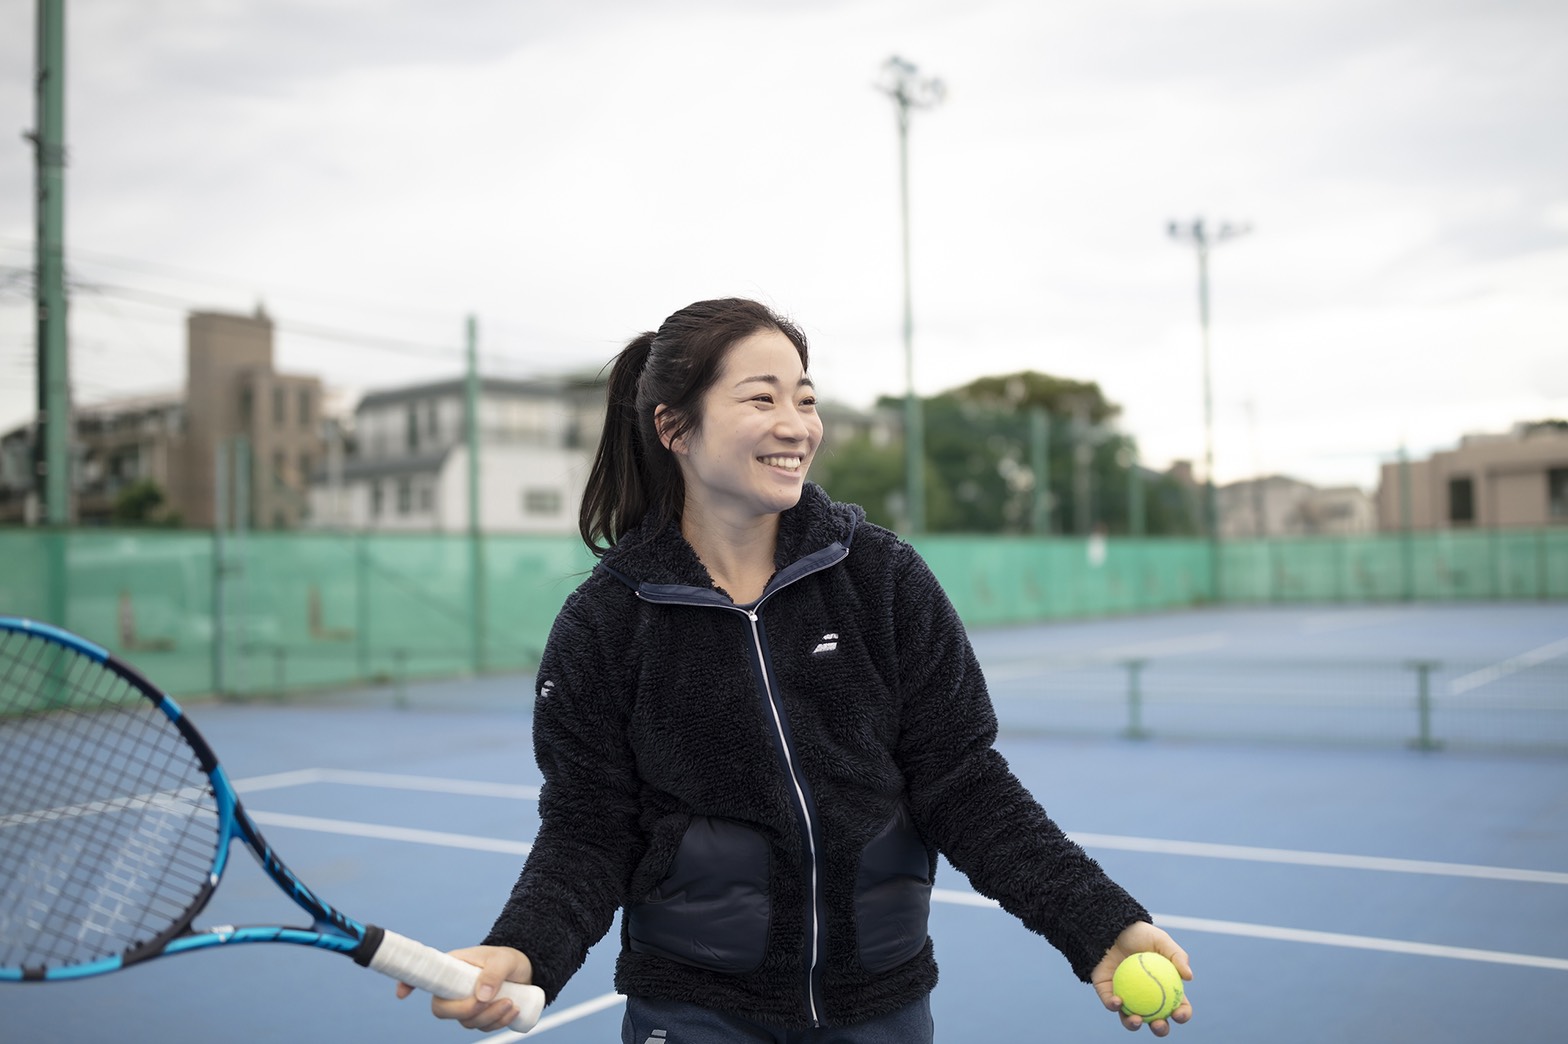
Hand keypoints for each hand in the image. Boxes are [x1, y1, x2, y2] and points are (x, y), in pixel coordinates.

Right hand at [394, 945, 534, 1031]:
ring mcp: (466, 1004)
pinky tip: (513, 1011)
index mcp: (452, 968)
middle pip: (443, 1010)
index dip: (408, 983)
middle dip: (466, 1011)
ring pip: (466, 1022)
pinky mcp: (480, 1016)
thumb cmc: (509, 959)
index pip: (425, 977)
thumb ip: (493, 973)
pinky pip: (483, 1028)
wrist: (527, 970)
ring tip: (512, 1002)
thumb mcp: (503, 960)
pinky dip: (498, 1023)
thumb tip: (482, 996)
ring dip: (489, 1017)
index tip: (401, 993)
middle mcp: (454, 988)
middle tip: (488, 1001)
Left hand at [1090, 922, 1193, 1035]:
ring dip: (1134, 1025)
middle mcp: (1146, 997)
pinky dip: (1114, 1006)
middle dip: (1160, 1029)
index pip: (1178, 1006)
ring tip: (1136, 1019)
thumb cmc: (1139, 933)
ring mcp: (1127, 997)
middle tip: (1158, 1023)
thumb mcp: (1161, 940)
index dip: (1182, 1014)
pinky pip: (1111, 1004)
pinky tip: (1117, 1001)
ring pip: (1132, 1019)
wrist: (1111, 927)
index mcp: (1164, 988)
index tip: (1179, 1013)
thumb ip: (1177, 955)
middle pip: (1157, 1020)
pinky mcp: (1108, 993)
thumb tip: (1189, 977)